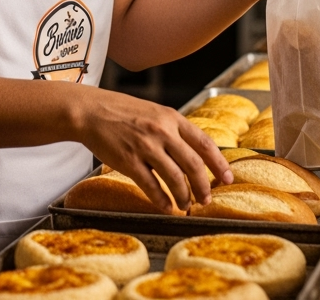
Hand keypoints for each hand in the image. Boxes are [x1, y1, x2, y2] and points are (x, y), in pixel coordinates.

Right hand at [72, 87, 230, 213]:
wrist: (91, 111)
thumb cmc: (122, 111)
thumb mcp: (155, 112)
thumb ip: (174, 129)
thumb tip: (195, 153)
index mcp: (171, 118)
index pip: (204, 142)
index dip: (219, 163)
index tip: (227, 178)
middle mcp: (162, 131)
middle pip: (193, 164)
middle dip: (203, 187)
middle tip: (206, 200)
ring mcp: (145, 146)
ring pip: (174, 178)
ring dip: (183, 197)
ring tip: (185, 206)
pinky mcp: (128, 161)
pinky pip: (151, 186)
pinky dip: (162, 200)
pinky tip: (166, 207)